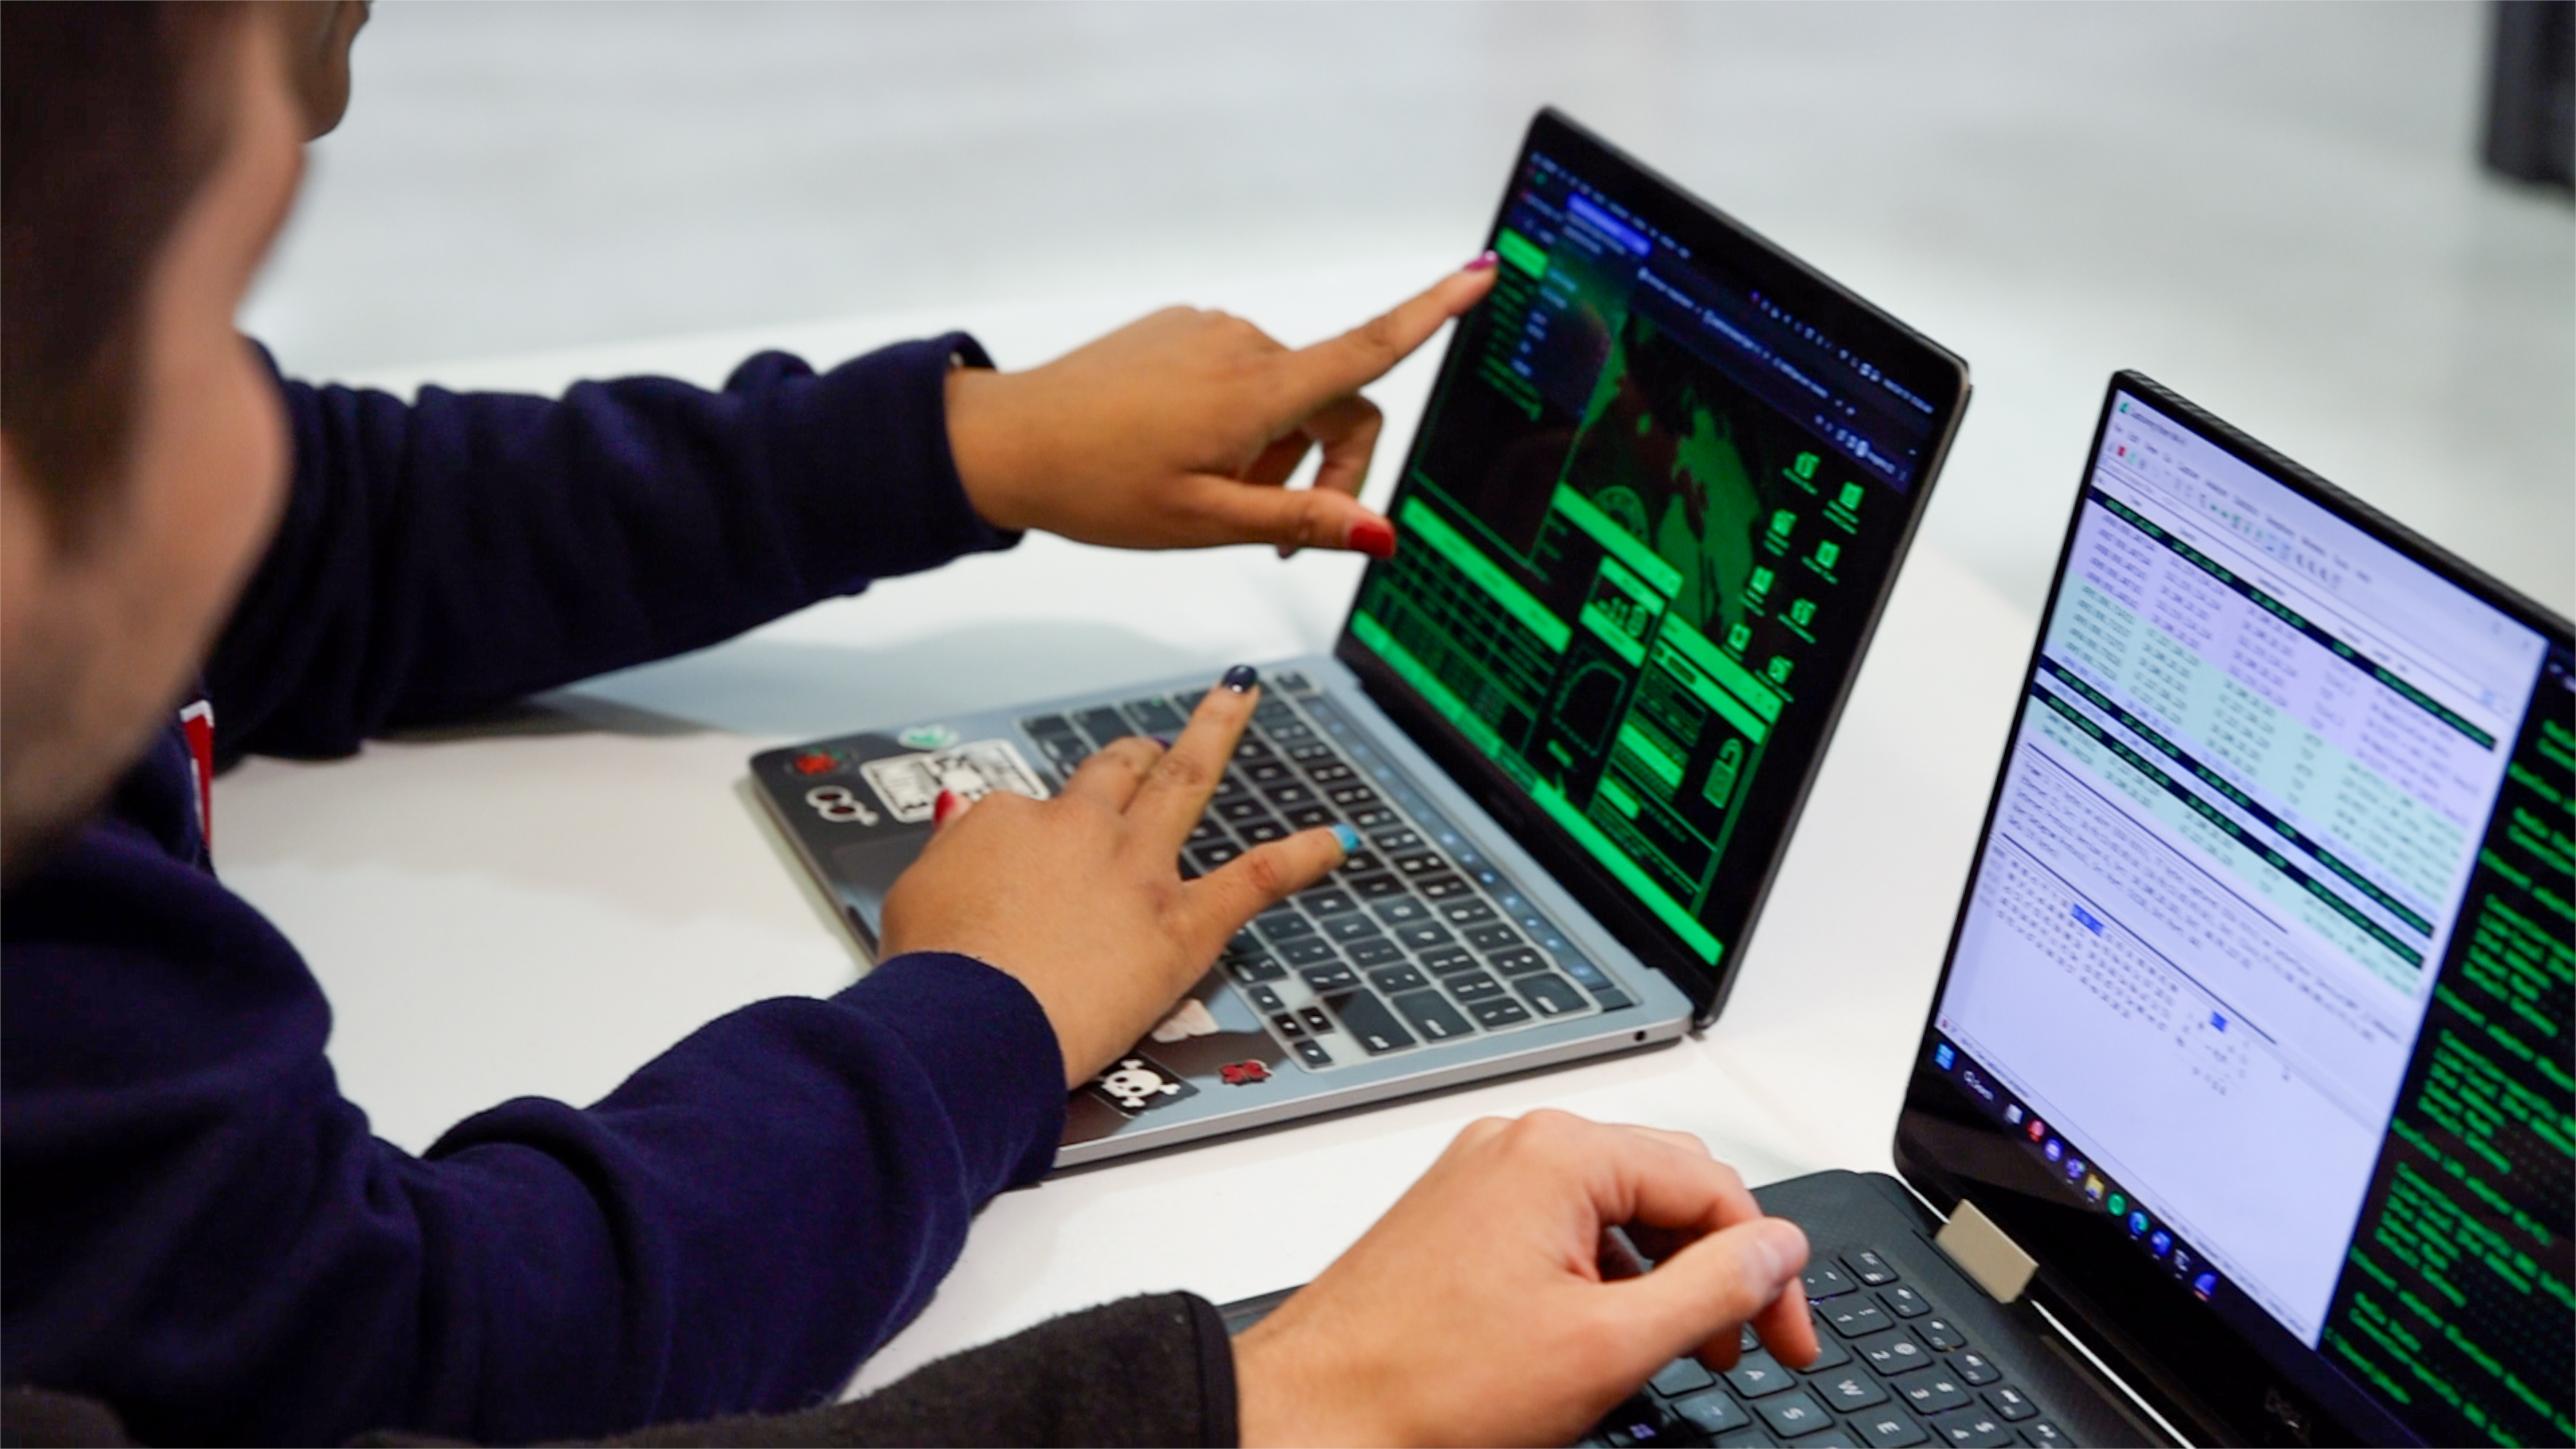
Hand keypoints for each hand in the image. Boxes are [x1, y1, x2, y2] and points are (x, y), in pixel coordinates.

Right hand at [877, 668, 1350, 1086]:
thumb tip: (963, 812)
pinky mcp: (1182, 924)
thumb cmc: (935, 976)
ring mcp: (1137, 871)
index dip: (1032, 836)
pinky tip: (1334, 842)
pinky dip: (1301, 857)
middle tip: (1147, 748)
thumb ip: (952, 849)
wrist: (969, 1023)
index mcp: (1010, 821)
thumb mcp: (913, 896)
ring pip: (1183, 785)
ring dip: (1215, 733)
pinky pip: (1255, 879)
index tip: (1030, 866)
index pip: (1030, 811)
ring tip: (1236, 699)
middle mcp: (1080, 830)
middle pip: (1114, 773)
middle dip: (1133, 756)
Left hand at [943, 258, 1498, 555]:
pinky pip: (1240, 378)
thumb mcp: (1207, 524)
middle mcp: (1244, 345)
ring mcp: (1211, 330)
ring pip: (1283, 398)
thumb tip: (1383, 534)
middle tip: (1272, 540)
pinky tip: (1182, 457)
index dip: (1434, 312)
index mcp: (1258, 391)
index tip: (1484, 274)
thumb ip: (1301, 524)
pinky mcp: (1183, 329)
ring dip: (1270, 452)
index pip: (1369, 350)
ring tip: (1207, 494)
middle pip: (1332, 402)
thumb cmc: (1097, 486)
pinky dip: (1235, 423)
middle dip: (1321, 470)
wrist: (1007, 442)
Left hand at [1231, 1111, 1817, 1446]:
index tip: (1789, 1337)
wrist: (1309, 1417)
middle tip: (1747, 1347)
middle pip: (1667, 1186)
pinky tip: (1604, 1339)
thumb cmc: (1426, 1385)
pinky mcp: (1458, 1217)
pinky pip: (1560, 1227)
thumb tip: (1778, 1249)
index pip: (1713, 1186)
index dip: (1768, 1270)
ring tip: (1676, 1353)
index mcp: (1558, 1154)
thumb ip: (1713, 1290)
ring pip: (1615, 1210)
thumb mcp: (1607, 1347)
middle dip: (1718, 1269)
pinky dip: (1603, 1279)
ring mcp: (1480, 1179)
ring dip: (1662, 1278)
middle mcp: (1516, 1147)